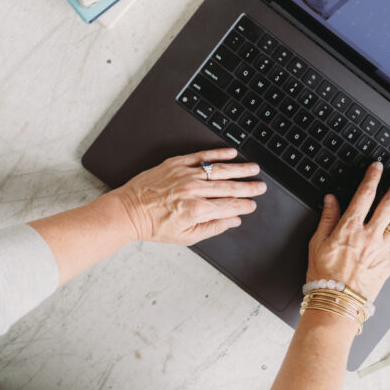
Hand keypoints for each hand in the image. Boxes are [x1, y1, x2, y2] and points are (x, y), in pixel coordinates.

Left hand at [112, 148, 265, 244]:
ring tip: (253, 168)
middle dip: (248, 186)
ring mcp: (185, 175)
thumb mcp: (185, 237)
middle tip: (260, 186)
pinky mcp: (176, 164)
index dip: (245, 205)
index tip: (252, 204)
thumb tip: (231, 221)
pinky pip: (201, 156)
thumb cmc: (153, 225)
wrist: (129, 211)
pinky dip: (218, 154)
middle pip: (229, 187)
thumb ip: (212, 228)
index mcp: (196, 210)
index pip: (229, 206)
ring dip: (239, 169)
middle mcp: (193, 190)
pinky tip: (231, 153)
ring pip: (219, 170)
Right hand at [307, 162, 389, 301]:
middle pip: (387, 204)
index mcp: (349, 228)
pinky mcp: (389, 263)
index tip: (377, 168)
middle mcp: (369, 235)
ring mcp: (382, 249)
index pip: (364, 195)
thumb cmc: (324, 275)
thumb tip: (331, 200)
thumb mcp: (317, 243)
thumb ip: (327, 218)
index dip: (372, 178)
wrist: (336, 301)